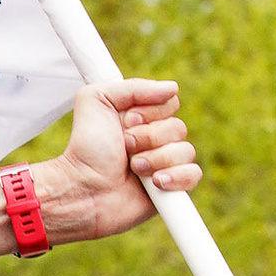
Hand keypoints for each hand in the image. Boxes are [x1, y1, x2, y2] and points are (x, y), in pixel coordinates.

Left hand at [41, 78, 200, 240]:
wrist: (82, 188)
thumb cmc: (86, 149)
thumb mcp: (96, 100)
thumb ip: (131, 87)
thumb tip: (172, 88)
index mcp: (142, 117)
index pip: (170, 102)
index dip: (150, 112)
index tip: (126, 121)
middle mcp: (156, 139)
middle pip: (179, 128)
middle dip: (148, 138)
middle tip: (125, 147)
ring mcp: (165, 164)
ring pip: (186, 151)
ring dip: (155, 159)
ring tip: (132, 168)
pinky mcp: (171, 188)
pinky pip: (193, 175)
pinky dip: (176, 177)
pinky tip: (155, 183)